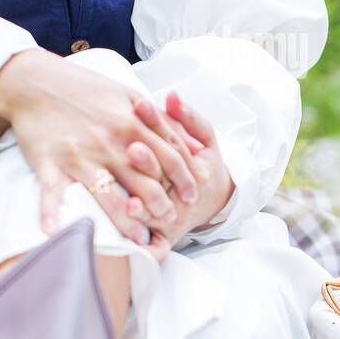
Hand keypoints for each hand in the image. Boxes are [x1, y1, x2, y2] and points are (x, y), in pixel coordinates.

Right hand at [0, 50, 201, 239]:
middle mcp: (109, 143)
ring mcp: (80, 156)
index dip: (184, 180)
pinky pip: (54, 195)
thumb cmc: (84, 88)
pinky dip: (54, 214)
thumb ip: (161, 121)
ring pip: (109, 197)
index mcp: (131, 123)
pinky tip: (57, 234)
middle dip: (162, 206)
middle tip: (170, 220)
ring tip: (139, 239)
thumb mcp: (129, 95)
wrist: (35, 82)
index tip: (193, 197)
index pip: (168, 157)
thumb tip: (194, 145)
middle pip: (145, 182)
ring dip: (126, 222)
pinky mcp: (51, 163)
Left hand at [121, 91, 234, 256]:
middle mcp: (188, 196)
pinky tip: (126, 234)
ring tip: (123, 190)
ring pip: (156, 210)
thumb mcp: (206, 139)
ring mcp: (176, 218)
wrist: (217, 203)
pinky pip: (154, 244)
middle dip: (147, 162)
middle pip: (165, 177)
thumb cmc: (204, 165)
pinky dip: (143, 241)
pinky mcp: (167, 238)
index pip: (176, 143)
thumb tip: (172, 95)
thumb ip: (189, 117)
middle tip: (131, 147)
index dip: (158, 122)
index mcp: (198, 169)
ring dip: (140, 202)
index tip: (140, 104)